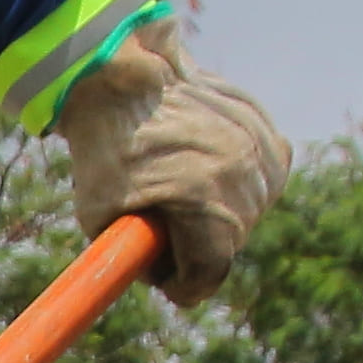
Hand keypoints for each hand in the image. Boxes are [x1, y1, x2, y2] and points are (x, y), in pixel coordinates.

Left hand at [59, 18, 290, 304]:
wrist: (117, 76)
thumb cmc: (103, 149)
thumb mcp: (100, 218)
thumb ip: (135, 257)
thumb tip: (161, 278)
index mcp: (207, 203)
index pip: (211, 271)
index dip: (184, 286)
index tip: (168, 285)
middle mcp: (244, 174)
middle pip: (232, 240)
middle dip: (199, 245)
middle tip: (162, 230)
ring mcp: (258, 144)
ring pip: (252, 206)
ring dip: (221, 210)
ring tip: (179, 191)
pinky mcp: (262, 123)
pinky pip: (263, 168)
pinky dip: (237, 176)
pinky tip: (204, 166)